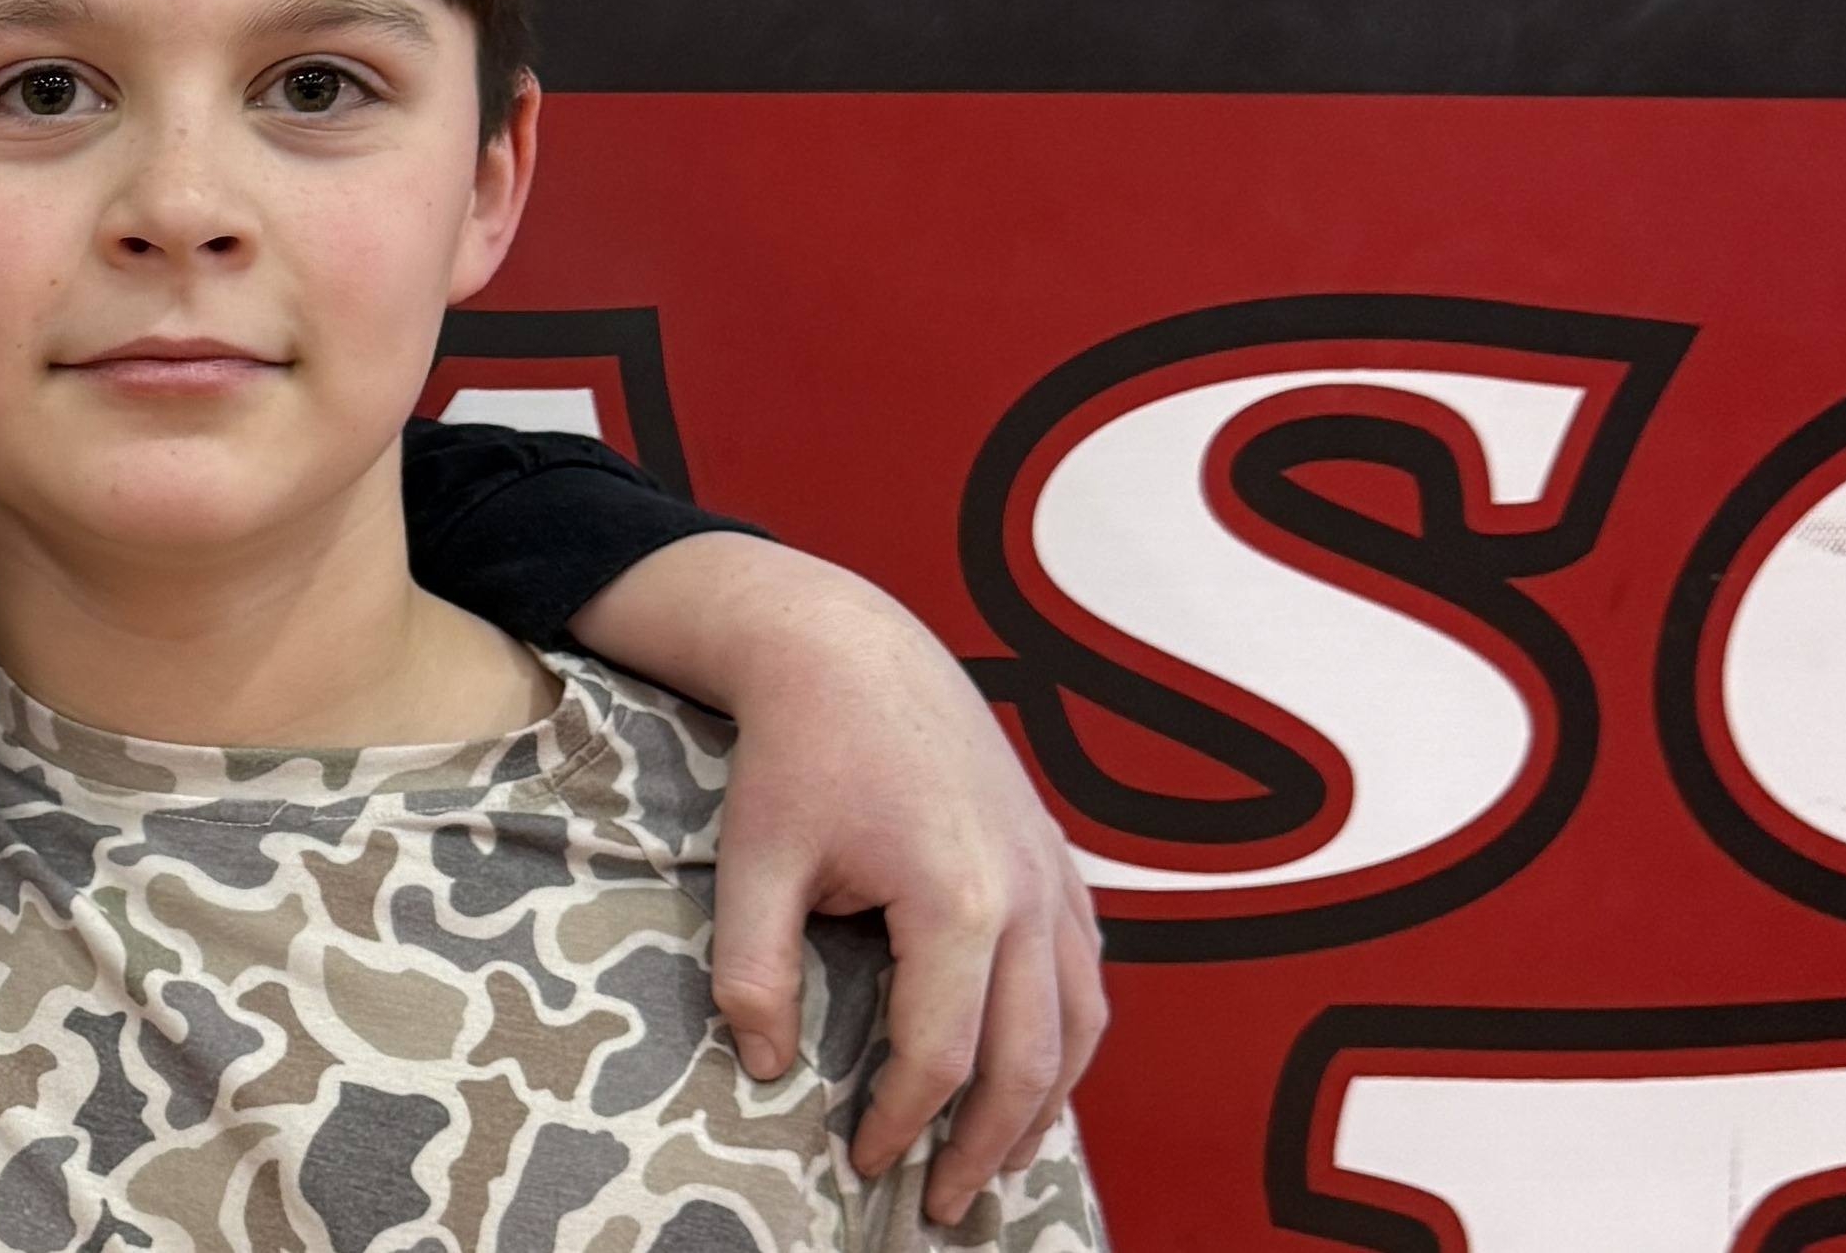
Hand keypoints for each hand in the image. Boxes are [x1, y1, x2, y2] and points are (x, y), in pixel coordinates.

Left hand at [566, 534, 1107, 1224]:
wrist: (849, 648)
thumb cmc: (796, 751)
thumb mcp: (754, 861)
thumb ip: (754, 972)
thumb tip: (769, 1069)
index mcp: (957, 899)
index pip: (942, 1055)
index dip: (902, 1121)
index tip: (862, 1161)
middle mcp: (1028, 895)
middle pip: (1032, 1060)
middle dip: (987, 1145)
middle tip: (941, 1203)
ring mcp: (1055, 875)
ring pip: (1084, 1024)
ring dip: (1047, 1104)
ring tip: (999, 1159)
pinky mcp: (1058, 859)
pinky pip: (1091, 972)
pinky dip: (1073, 1037)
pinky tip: (1038, 1071)